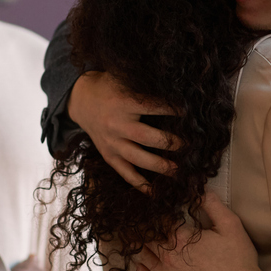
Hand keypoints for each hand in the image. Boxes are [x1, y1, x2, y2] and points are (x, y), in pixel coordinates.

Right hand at [68, 71, 178, 189]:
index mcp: (124, 103)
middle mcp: (117, 125)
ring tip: (179, 171)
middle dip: (170, 143)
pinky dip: (139, 184)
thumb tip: (176, 85)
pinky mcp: (108, 156)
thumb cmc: (109, 87)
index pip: (153, 107)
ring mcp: (112, 143)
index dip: (173, 110)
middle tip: (188, 146)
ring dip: (160, 166)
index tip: (189, 113)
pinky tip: (155, 193)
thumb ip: (146, 83)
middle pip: (147, 138)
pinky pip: (125, 173)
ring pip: (138, 159)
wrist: (81, 101)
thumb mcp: (124, 78)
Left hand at [135, 191, 263, 270]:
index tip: (154, 206)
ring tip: (136, 240)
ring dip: (141, 247)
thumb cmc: (239, 262)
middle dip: (144, 228)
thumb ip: (213, 205)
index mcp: (181, 238)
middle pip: (148, 238)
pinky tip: (140, 266)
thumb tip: (200, 190)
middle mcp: (169, 257)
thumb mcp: (231, 226)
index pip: (160, 220)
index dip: (157, 212)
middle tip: (139, 222)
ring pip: (145, 258)